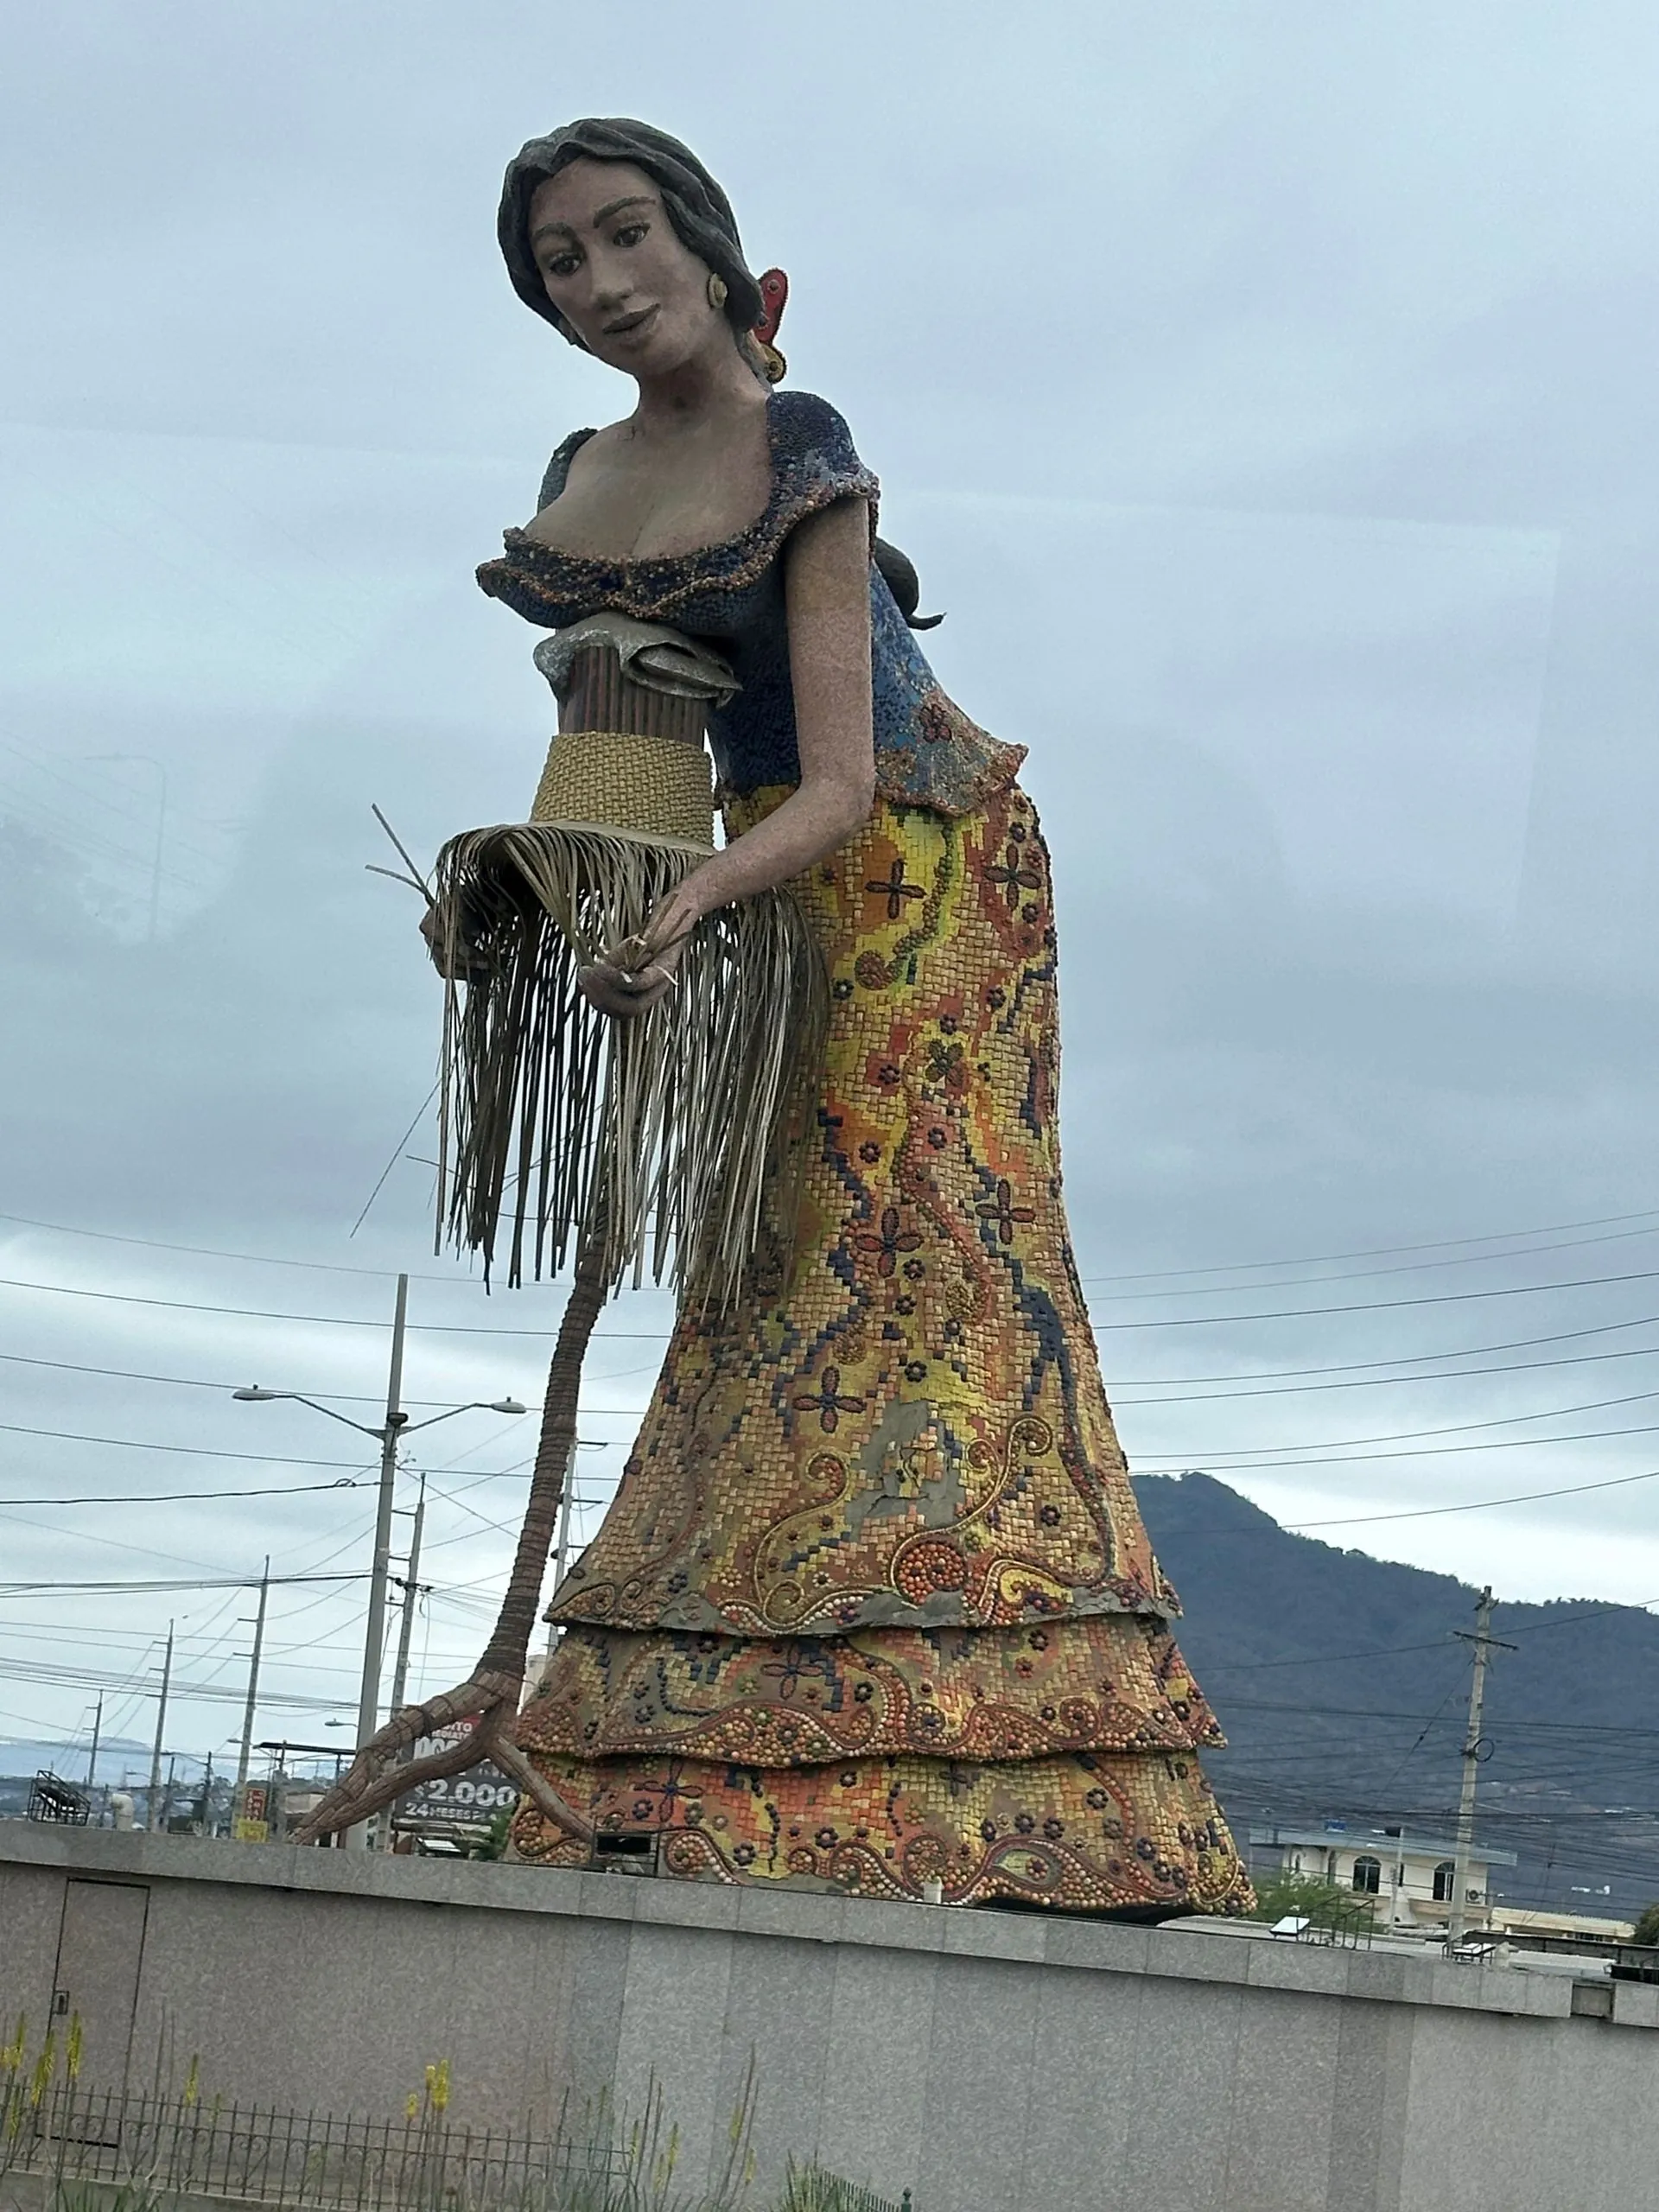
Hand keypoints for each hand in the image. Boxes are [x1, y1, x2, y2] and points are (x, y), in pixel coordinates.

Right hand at [578, 880, 702, 1019]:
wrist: (676, 910)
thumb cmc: (650, 932)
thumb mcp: (625, 953)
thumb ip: (611, 968)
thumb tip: (590, 979)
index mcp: (648, 991)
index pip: (622, 1012)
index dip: (599, 1004)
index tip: (583, 986)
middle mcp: (657, 991)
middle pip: (627, 1012)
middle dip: (600, 1001)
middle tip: (583, 981)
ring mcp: (663, 982)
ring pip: (634, 1004)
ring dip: (605, 991)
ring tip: (588, 974)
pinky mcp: (666, 967)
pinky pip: (640, 982)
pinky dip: (617, 978)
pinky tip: (601, 968)